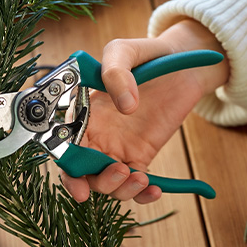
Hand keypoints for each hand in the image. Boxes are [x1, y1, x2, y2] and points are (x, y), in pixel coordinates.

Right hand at [59, 19, 227, 203]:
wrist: (182, 62)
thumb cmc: (146, 54)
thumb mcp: (125, 52)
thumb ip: (116, 72)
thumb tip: (126, 106)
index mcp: (83, 114)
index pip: (64, 148)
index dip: (68, 170)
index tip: (80, 182)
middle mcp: (96, 135)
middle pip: (83, 173)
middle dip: (94, 184)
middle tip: (118, 171)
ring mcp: (119, 147)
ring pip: (108, 183)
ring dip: (120, 189)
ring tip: (139, 177)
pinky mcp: (142, 155)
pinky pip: (136, 183)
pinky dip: (142, 194)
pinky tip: (154, 189)